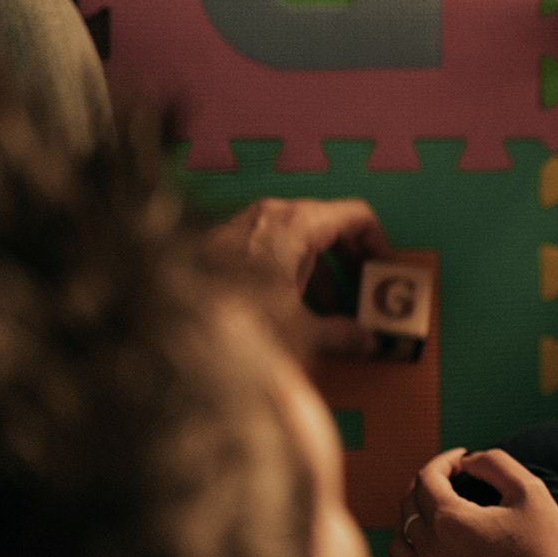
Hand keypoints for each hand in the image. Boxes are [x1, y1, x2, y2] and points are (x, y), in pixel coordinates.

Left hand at [202, 197, 390, 357]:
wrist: (173, 322)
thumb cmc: (232, 316)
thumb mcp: (301, 331)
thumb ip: (341, 334)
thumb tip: (360, 340)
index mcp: (298, 223)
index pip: (357, 216)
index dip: (379, 244)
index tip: (385, 268)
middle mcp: (272, 215)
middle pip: (330, 225)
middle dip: (351, 260)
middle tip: (364, 287)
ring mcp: (246, 225)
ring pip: (300, 235)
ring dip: (322, 267)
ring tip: (332, 304)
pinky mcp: (226, 242)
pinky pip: (273, 245)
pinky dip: (292, 267)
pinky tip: (292, 303)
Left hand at [390, 448, 557, 556]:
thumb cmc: (551, 554)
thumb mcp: (532, 493)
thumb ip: (496, 464)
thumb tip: (470, 460)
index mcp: (450, 521)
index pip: (427, 479)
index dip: (443, 462)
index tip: (461, 460)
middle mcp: (430, 553)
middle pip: (409, 509)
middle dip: (427, 488)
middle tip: (449, 483)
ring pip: (399, 548)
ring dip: (411, 525)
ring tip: (432, 520)